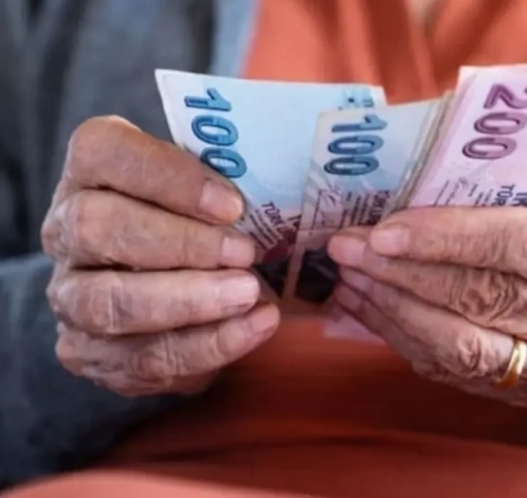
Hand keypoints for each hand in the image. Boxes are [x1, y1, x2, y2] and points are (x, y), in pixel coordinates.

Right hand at [41, 116, 279, 396]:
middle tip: (244, 254)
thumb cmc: (200, 225)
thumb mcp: (207, 191)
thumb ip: (223, 185)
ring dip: (187, 300)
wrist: (171, 296)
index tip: (232, 205)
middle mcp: (66, 228)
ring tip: (248, 295)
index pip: (105, 153)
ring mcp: (67, 294)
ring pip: (107, 301)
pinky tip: (251, 329)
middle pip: (97, 227)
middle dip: (181, 243)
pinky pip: (138, 358)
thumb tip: (275, 194)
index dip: (168, 177)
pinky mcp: (84, 352)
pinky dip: (204, 346)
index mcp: (91, 170)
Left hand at [327, 197, 526, 409]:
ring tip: (348, 280)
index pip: (524, 247)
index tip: (387, 229)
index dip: (449, 239)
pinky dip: (410, 342)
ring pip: (465, 345)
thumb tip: (440, 173)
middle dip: (404, 272)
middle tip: (347, 248)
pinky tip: (374, 314)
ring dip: (395, 311)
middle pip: (483, 297)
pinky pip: (463, 373)